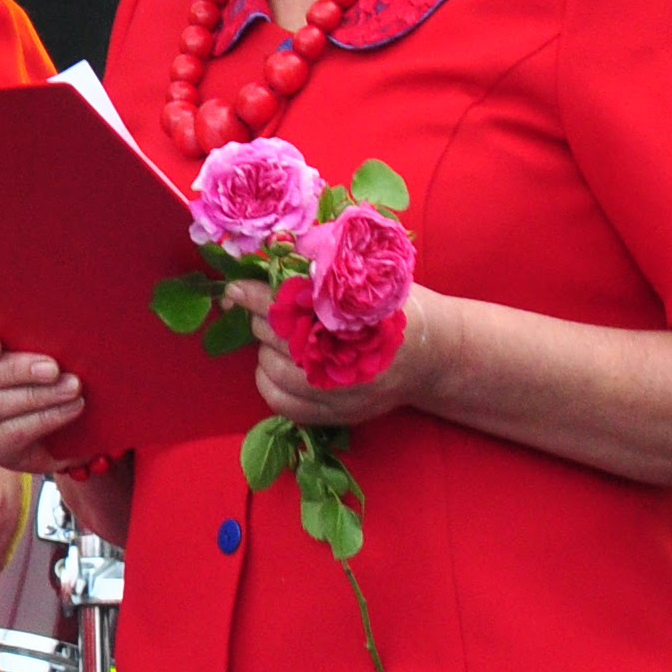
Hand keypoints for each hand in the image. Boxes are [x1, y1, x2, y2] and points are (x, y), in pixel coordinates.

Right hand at [0, 323, 87, 473]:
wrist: (65, 423)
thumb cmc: (49, 369)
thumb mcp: (38, 346)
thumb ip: (31, 333)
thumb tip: (52, 317)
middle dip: (14, 370)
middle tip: (53, 368)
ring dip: (36, 395)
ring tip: (72, 387)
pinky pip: (11, 433)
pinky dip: (46, 418)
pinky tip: (71, 408)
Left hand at [223, 279, 448, 424]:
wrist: (436, 355)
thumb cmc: (397, 308)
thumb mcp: (370, 280)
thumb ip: (325, 269)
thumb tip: (273, 257)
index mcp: (362, 316)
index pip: (295, 305)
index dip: (259, 296)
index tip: (235, 289)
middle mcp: (353, 358)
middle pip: (281, 337)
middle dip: (265, 319)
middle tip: (266, 308)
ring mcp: (346, 393)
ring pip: (276, 371)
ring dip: (266, 350)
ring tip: (276, 336)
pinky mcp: (340, 415)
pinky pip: (284, 404)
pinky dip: (268, 383)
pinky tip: (273, 366)